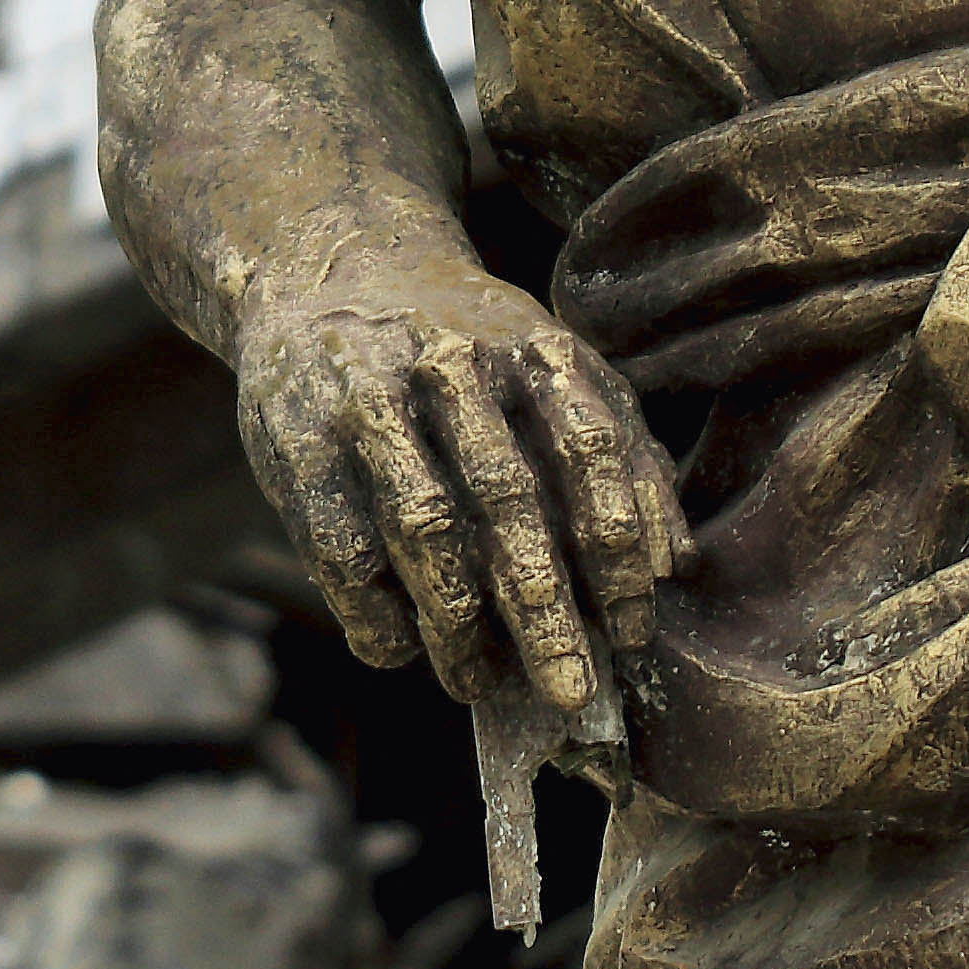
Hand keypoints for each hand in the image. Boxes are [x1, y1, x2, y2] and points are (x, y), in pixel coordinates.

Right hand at [232, 263, 684, 719]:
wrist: (324, 275)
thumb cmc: (466, 349)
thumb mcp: (553, 370)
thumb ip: (621, 453)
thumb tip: (673, 566)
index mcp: (528, 347)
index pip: (588, 450)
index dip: (615, 548)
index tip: (631, 632)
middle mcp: (450, 364)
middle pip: (506, 497)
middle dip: (543, 608)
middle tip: (571, 693)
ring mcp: (366, 400)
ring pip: (420, 526)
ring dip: (456, 624)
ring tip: (478, 685)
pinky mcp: (295, 443)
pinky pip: (342, 549)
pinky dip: (376, 614)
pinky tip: (403, 650)